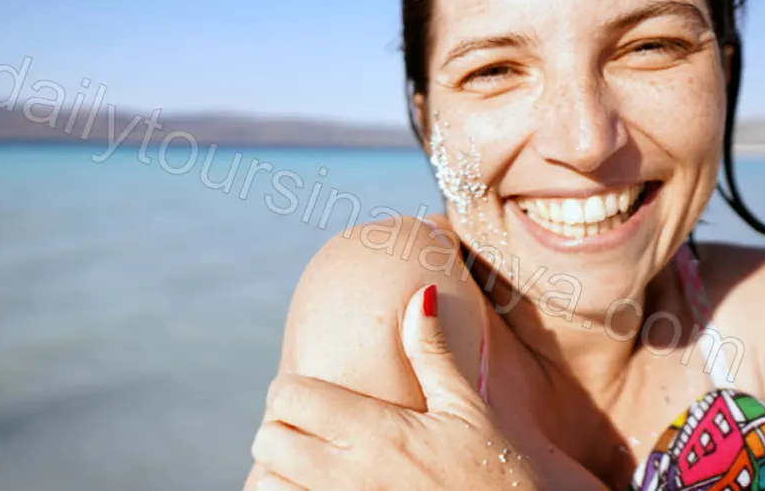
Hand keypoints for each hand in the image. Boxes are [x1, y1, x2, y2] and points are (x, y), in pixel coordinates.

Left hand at [247, 284, 544, 489]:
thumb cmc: (498, 471)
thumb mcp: (467, 409)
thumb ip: (433, 353)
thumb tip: (420, 293)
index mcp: (377, 432)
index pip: (292, 395)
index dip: (289, 389)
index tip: (306, 393)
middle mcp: (350, 476)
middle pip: (269, 440)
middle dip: (280, 429)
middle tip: (305, 429)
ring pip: (267, 487)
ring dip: (278, 474)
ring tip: (305, 466)